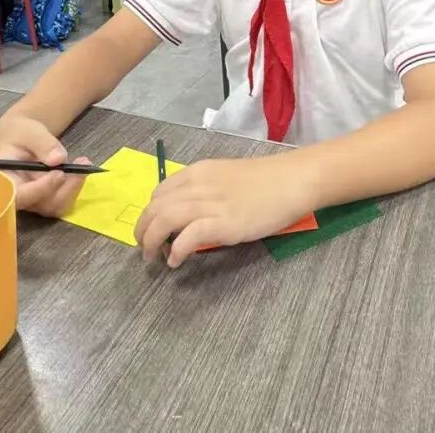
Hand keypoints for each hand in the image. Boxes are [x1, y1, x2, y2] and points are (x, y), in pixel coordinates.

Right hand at [0, 115, 89, 216]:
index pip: (18, 196)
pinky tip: (81, 167)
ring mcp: (32, 200)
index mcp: (4, 180)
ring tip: (84, 162)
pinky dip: (74, 186)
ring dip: (73, 187)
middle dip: (64, 188)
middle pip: (41, 204)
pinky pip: (62, 200)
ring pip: (54, 205)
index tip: (59, 173)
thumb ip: (42, 143)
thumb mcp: (28, 130)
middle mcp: (17, 196)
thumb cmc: (18, 133)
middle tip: (81, 164)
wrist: (21, 136)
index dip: (39, 190)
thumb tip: (59, 159)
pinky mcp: (45, 199)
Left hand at [134, 155, 311, 268]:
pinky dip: (176, 250)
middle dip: (143, 230)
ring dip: (151, 241)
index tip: (152, 230)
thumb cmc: (263, 181)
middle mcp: (197, 185)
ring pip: (164, 219)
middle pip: (155, 207)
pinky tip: (176, 261)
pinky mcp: (224, 223)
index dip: (150, 214)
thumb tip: (187, 215)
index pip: (159, 193)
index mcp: (196, 172)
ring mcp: (210, 204)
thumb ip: (203, 192)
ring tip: (152, 258)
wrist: (291, 181)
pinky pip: (188, 236)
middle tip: (144, 249)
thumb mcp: (224, 178)